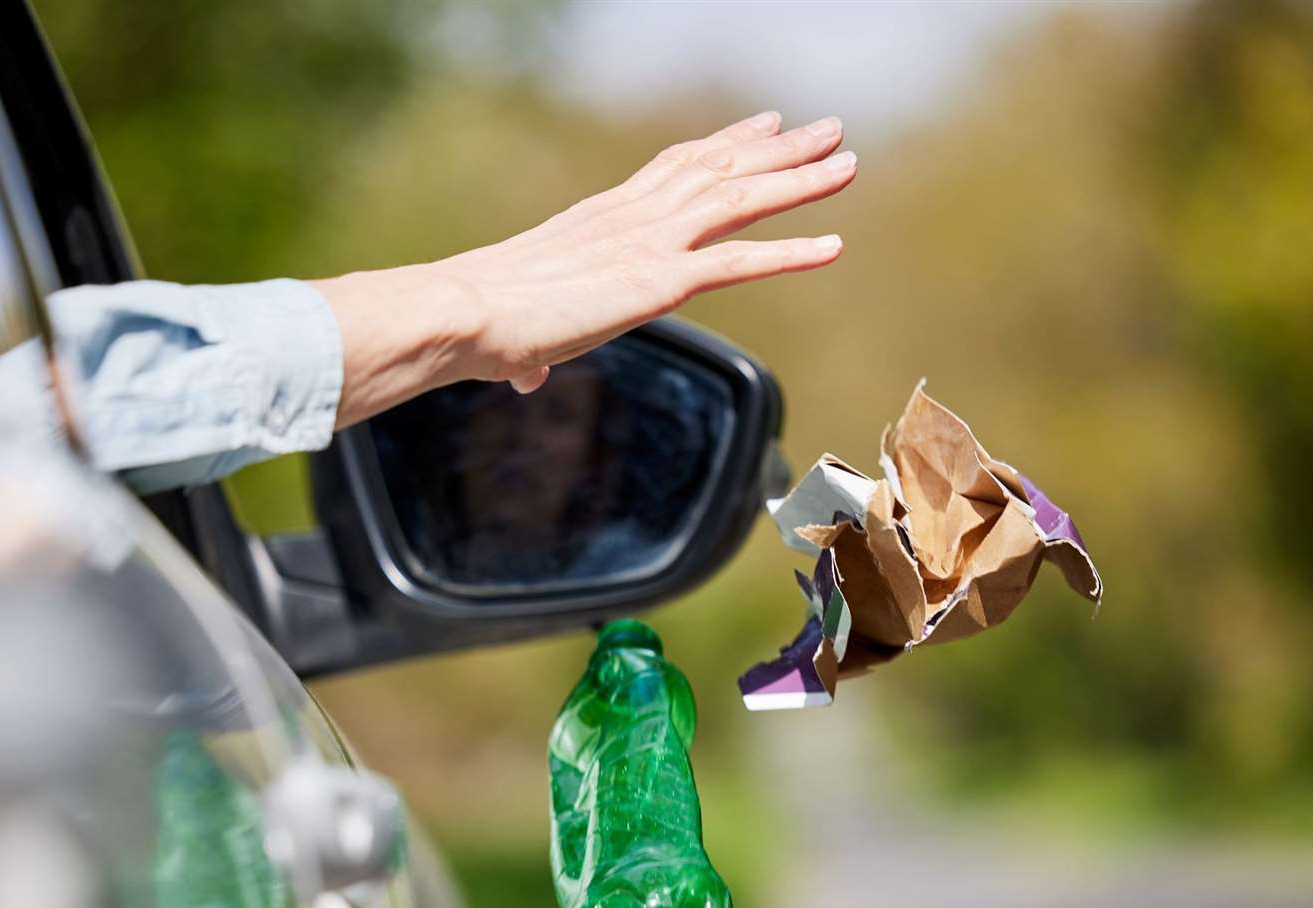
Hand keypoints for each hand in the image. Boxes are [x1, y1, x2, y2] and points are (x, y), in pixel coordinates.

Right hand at [315, 112, 854, 423]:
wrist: (466, 310)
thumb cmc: (478, 321)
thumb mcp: (517, 329)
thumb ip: (532, 349)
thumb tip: (522, 376)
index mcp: (603, 217)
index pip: (675, 167)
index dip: (725, 145)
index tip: (762, 126)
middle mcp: (633, 217)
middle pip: (719, 168)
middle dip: (777, 148)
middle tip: (825, 129)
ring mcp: (649, 243)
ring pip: (740, 199)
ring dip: (799, 180)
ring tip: (847, 162)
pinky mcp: (658, 280)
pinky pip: (739, 261)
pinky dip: (790, 252)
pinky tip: (832, 245)